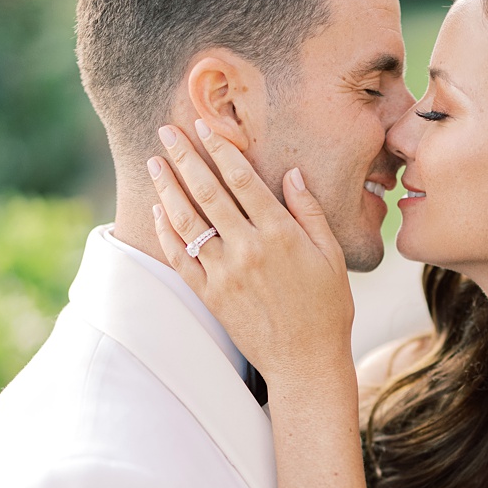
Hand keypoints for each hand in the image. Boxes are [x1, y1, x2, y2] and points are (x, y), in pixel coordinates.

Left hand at [147, 121, 353, 386]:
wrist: (306, 361)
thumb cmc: (327, 308)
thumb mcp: (332, 257)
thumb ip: (310, 213)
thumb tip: (292, 174)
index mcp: (280, 234)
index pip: (242, 180)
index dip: (220, 149)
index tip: (204, 127)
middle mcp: (248, 248)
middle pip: (207, 192)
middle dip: (185, 157)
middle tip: (166, 131)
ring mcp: (224, 272)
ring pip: (187, 220)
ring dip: (168, 187)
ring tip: (155, 162)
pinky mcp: (209, 294)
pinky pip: (179, 256)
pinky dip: (166, 231)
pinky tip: (159, 210)